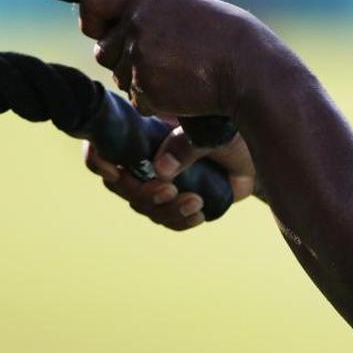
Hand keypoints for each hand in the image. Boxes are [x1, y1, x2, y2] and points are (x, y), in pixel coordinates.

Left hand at [79, 0, 276, 116]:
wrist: (251, 69)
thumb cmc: (231, 38)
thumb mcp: (189, 9)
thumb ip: (153, 14)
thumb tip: (121, 26)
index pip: (92, 2)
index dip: (93, 21)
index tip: (102, 32)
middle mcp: (136, 23)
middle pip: (104, 51)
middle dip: (124, 61)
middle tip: (161, 64)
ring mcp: (138, 56)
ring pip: (120, 78)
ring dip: (142, 83)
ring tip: (181, 77)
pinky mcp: (145, 87)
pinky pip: (137, 101)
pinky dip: (156, 103)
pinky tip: (185, 92)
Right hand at [84, 123, 258, 230]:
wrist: (255, 151)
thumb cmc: (229, 131)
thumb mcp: (212, 132)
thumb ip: (187, 145)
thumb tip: (161, 169)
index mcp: (142, 134)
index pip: (103, 146)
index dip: (98, 160)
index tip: (114, 172)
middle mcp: (144, 160)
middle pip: (119, 186)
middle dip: (142, 193)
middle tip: (170, 190)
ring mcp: (158, 184)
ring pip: (143, 207)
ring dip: (165, 210)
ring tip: (195, 201)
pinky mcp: (177, 203)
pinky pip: (168, 221)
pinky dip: (180, 221)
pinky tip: (199, 214)